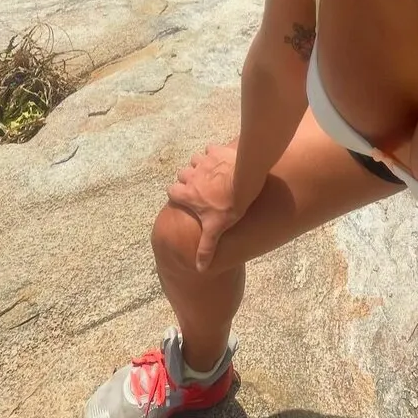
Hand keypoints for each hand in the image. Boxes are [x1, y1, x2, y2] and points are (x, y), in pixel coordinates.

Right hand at [167, 142, 245, 272]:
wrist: (246, 180)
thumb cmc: (230, 205)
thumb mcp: (217, 229)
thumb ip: (206, 248)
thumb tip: (200, 268)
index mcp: (188, 193)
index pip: (171, 191)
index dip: (177, 194)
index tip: (185, 199)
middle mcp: (191, 175)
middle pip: (181, 174)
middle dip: (187, 178)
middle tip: (200, 187)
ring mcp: (203, 161)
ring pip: (194, 159)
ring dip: (199, 165)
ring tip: (210, 172)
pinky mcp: (216, 150)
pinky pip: (210, 149)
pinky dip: (213, 153)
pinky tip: (222, 160)